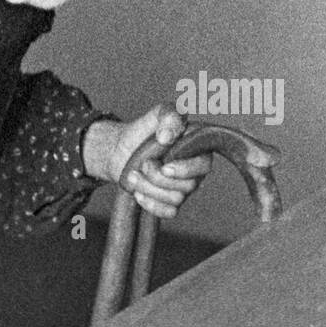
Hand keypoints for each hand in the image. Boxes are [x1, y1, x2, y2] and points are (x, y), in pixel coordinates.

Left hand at [84, 104, 212, 218]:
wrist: (121, 150)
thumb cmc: (144, 131)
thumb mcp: (157, 114)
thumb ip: (168, 116)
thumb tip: (168, 137)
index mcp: (197, 149)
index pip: (204, 165)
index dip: (186, 169)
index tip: (164, 166)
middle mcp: (195, 171)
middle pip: (189, 186)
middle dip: (159, 178)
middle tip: (143, 164)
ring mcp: (183, 188)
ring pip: (176, 200)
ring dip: (149, 189)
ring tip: (133, 175)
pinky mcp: (170, 202)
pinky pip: (169, 212)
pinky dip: (151, 204)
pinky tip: (137, 192)